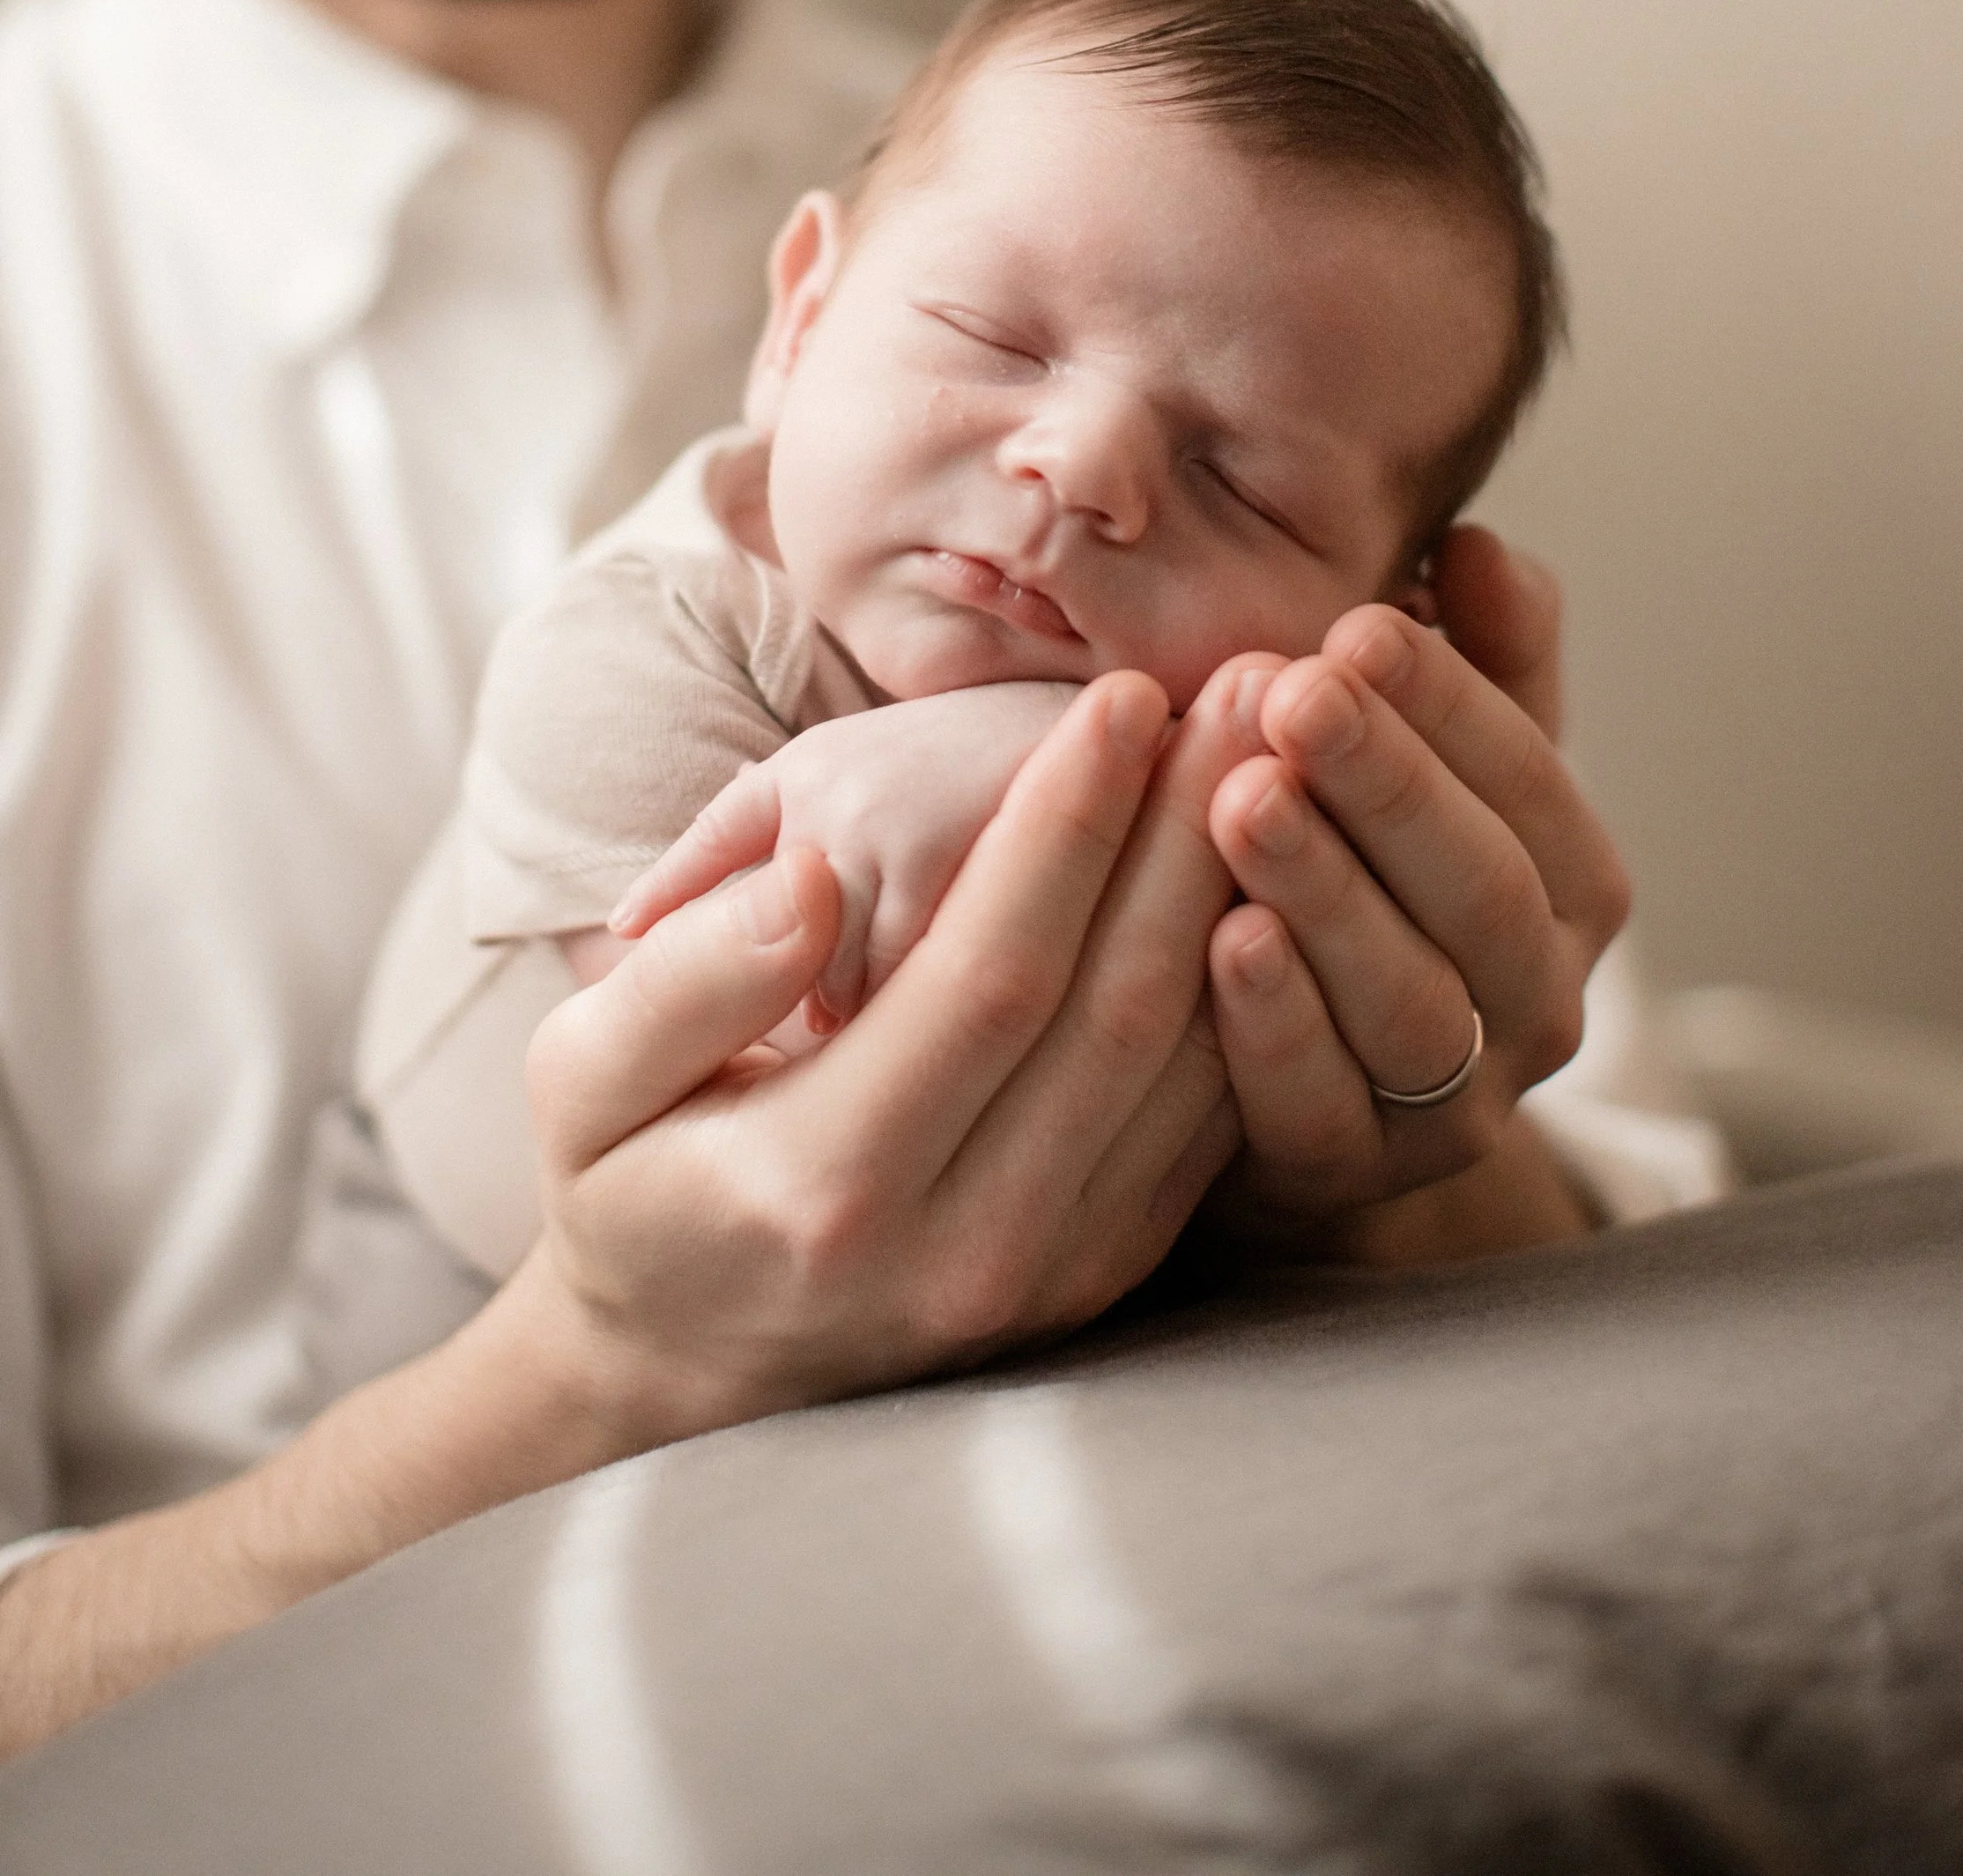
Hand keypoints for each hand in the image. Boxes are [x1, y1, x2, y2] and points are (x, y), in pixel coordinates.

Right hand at [516, 665, 1250, 1445]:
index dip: (1068, 830)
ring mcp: (1053, 1273)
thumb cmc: (628, 1188)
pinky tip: (1277, 860)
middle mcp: (964, 1248)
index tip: (1125, 693)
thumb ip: (684, 981)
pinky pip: (1209, 1113)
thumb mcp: (580, 1088)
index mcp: (827, 1190)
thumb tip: (810, 877)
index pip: (986, 979)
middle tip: (1257, 681)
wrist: (691, 1373)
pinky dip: (1255, 979)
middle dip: (1194, 829)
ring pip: (1189, 1061)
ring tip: (1290, 741)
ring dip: (1247, 890)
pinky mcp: (1108, 1270)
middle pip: (1117, 1010)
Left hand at [1199, 525, 1627, 1229]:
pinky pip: (1320, 1106)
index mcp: (1575, 884)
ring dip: (1327, 894)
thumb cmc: (1378, 882)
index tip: (1356, 624)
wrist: (1314, 1091)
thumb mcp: (1440, 763)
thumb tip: (1476, 545)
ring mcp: (1454, 1105)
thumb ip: (1478, 658)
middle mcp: (1539, 1001)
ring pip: (1410, 1001)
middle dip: (1388, 783)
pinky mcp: (1352, 1173)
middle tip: (1294, 692)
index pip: (1529, 779)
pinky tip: (1219, 939)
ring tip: (1243, 800)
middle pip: (1479, 888)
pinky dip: (1276, 1026)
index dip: (1448, 700)